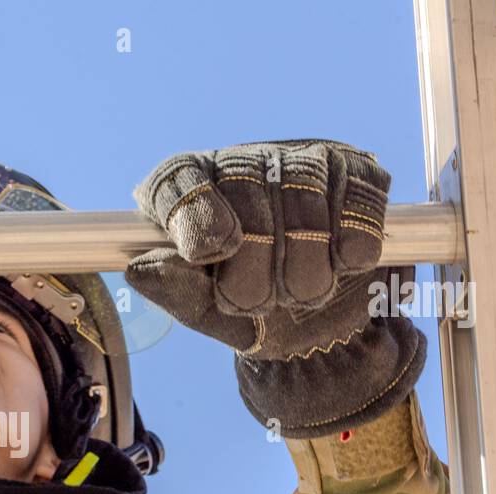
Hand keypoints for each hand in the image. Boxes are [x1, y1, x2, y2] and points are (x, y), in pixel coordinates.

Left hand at [125, 141, 423, 436]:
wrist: (321, 331)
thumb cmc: (250, 313)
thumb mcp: (208, 312)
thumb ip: (176, 290)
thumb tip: (140, 269)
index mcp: (191, 191)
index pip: (180, 180)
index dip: (195, 213)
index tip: (210, 253)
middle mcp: (242, 164)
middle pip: (244, 188)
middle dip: (254, 264)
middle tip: (258, 302)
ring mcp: (300, 160)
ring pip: (304, 198)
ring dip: (305, 269)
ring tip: (300, 295)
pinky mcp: (355, 170)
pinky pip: (355, 202)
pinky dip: (351, 248)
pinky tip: (343, 267)